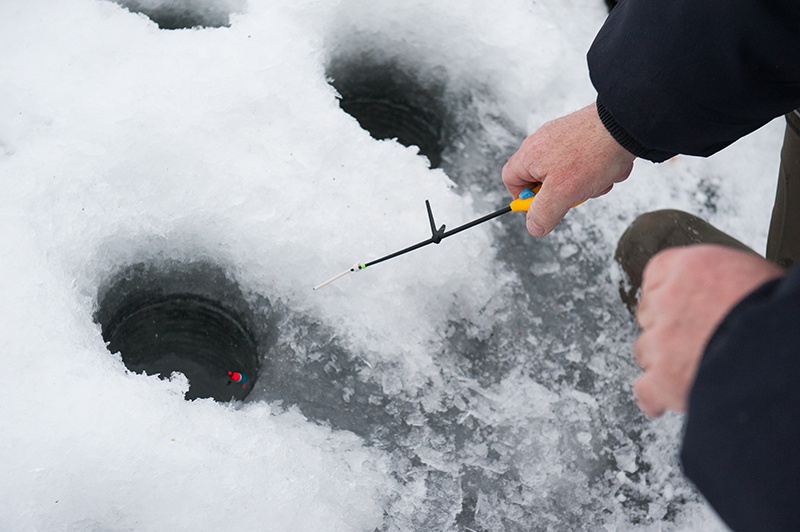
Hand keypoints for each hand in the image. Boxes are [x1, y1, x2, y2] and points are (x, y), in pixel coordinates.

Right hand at [502, 102, 634, 235]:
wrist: (625, 124)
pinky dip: (597, 171)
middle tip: (575, 194)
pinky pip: (585, 163)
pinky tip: (608, 168)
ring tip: (598, 178)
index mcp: (530, 155)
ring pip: (568, 174)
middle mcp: (543, 143)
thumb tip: (534, 226)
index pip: (511, 180)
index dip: (523, 198)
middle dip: (562, 193)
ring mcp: (564, 138)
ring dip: (585, 184)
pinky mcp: (583, 135)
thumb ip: (543, 213)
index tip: (541, 208)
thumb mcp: (562, 193)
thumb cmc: (592, 153)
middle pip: (542, 180)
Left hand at [634, 245, 783, 416]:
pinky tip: (662, 401)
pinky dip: (654, 397)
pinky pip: (645, 390)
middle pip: (650, 314)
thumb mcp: (750, 274)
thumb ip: (720, 281)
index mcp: (690, 267)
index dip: (670, 294)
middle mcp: (667, 300)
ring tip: (693, 367)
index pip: (658, 274)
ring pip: (645, 351)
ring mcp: (661, 340)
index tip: (679, 304)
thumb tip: (720, 293)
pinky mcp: (663, 379)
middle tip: (693, 338)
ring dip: (663, 360)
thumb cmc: (776, 309)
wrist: (780, 346)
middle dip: (667, 327)